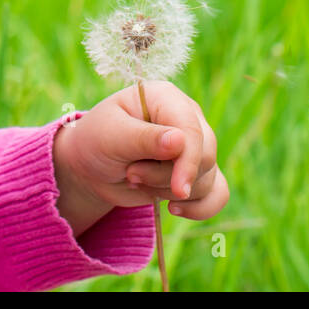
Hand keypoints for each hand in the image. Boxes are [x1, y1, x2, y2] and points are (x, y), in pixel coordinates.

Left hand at [55, 81, 228, 220]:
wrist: (90, 167)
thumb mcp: (111, 137)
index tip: (177, 189)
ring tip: (136, 179)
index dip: (188, 161)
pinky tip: (174, 210)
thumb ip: (144, 138)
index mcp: (166, 97)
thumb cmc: (96, 142)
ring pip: (208, 178)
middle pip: (204, 155)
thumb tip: (180, 141)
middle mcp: (187, 117)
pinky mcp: (196, 172)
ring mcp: (194, 145)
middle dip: (167, 177)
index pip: (192, 130)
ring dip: (169, 191)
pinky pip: (217, 193)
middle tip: (131, 175)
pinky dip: (200, 208)